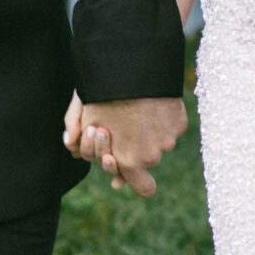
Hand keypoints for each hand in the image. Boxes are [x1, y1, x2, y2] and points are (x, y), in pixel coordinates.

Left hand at [62, 93, 186, 195]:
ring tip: (136, 107)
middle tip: (122, 124)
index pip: (143, 188)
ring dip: (149, 131)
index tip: (129, 170)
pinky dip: (161, 118)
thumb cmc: (104, 93)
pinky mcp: (180, 123)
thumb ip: (79, 142)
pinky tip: (150, 101)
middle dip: (135, 147)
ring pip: (159, 142)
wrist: (134, 66)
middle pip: (146, 160)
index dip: (136, 181)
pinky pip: (170, 127)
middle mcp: (152, 156)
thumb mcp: (83, 117)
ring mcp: (169, 139)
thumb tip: (75, 150)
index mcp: (129, 161)